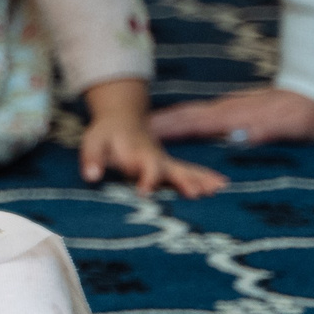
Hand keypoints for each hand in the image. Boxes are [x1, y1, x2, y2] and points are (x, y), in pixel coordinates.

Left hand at [81, 79, 223, 197]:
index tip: (145, 192)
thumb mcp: (92, 143)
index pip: (146, 167)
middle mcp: (156, 158)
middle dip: (184, 182)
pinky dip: (205, 177)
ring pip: (186, 170)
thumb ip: (92, 159)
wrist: (122, 119)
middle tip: (197, 194)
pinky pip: (190, 171)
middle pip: (173, 170)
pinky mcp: (169, 165)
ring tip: (219, 190)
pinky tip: (223, 185)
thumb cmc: (105, 134)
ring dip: (202, 180)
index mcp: (138, 154)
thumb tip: (91, 177)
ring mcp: (165, 161)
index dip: (146, 178)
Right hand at [153, 87, 313, 147]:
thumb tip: (243, 136)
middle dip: (155, 124)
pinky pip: (199, 117)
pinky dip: (181, 121)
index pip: (192, 123)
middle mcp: (226, 111)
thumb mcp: (294, 126)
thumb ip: (268, 130)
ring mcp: (229, 110)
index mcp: (234, 117)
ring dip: (165, 122)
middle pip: (183, 116)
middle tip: (125, 131)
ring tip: (141, 129)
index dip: (166, 129)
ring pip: (189, 115)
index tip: (140, 133)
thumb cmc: (309, 115)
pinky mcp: (235, 113)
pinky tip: (177, 127)